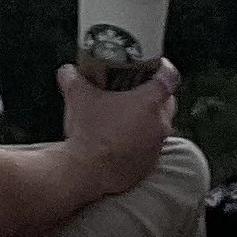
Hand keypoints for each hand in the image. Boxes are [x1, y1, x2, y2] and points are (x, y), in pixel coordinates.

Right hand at [56, 58, 179, 199]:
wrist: (86, 171)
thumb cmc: (88, 131)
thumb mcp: (76, 95)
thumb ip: (72, 76)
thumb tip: (67, 70)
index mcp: (150, 101)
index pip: (170, 76)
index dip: (163, 67)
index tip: (154, 65)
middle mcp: (160, 124)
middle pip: (168, 101)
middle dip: (156, 94)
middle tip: (136, 89)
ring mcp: (157, 147)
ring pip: (160, 125)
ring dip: (148, 119)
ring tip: (127, 116)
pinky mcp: (150, 165)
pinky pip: (152, 147)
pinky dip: (142, 141)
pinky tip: (123, 139)